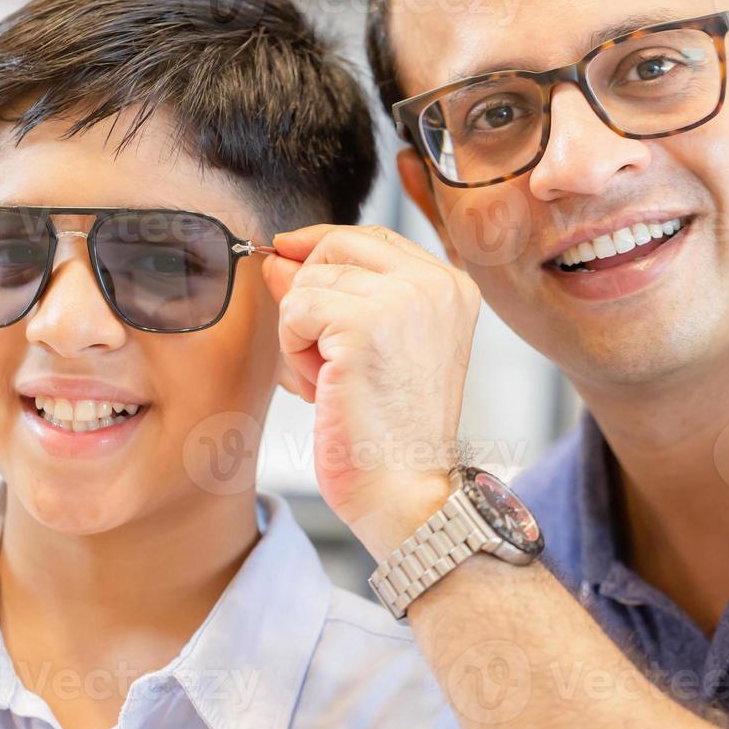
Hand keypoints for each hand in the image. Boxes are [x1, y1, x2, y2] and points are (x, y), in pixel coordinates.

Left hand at [261, 224, 480, 557]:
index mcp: (450, 286)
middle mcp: (435, 284)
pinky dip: (293, 353)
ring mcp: (403, 300)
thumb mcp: (368, 346)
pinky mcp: (364, 325)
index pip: (370, 238)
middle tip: (321, 357)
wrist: (405, 491)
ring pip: (308, 282)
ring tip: (330, 382)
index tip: (286, 259)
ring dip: (300, 335)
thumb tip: (278, 255)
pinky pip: (295, 311)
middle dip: (308, 295)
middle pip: (336, 247)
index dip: (321, 246)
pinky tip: (321, 388)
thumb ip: (333, 292)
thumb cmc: (389, 432)